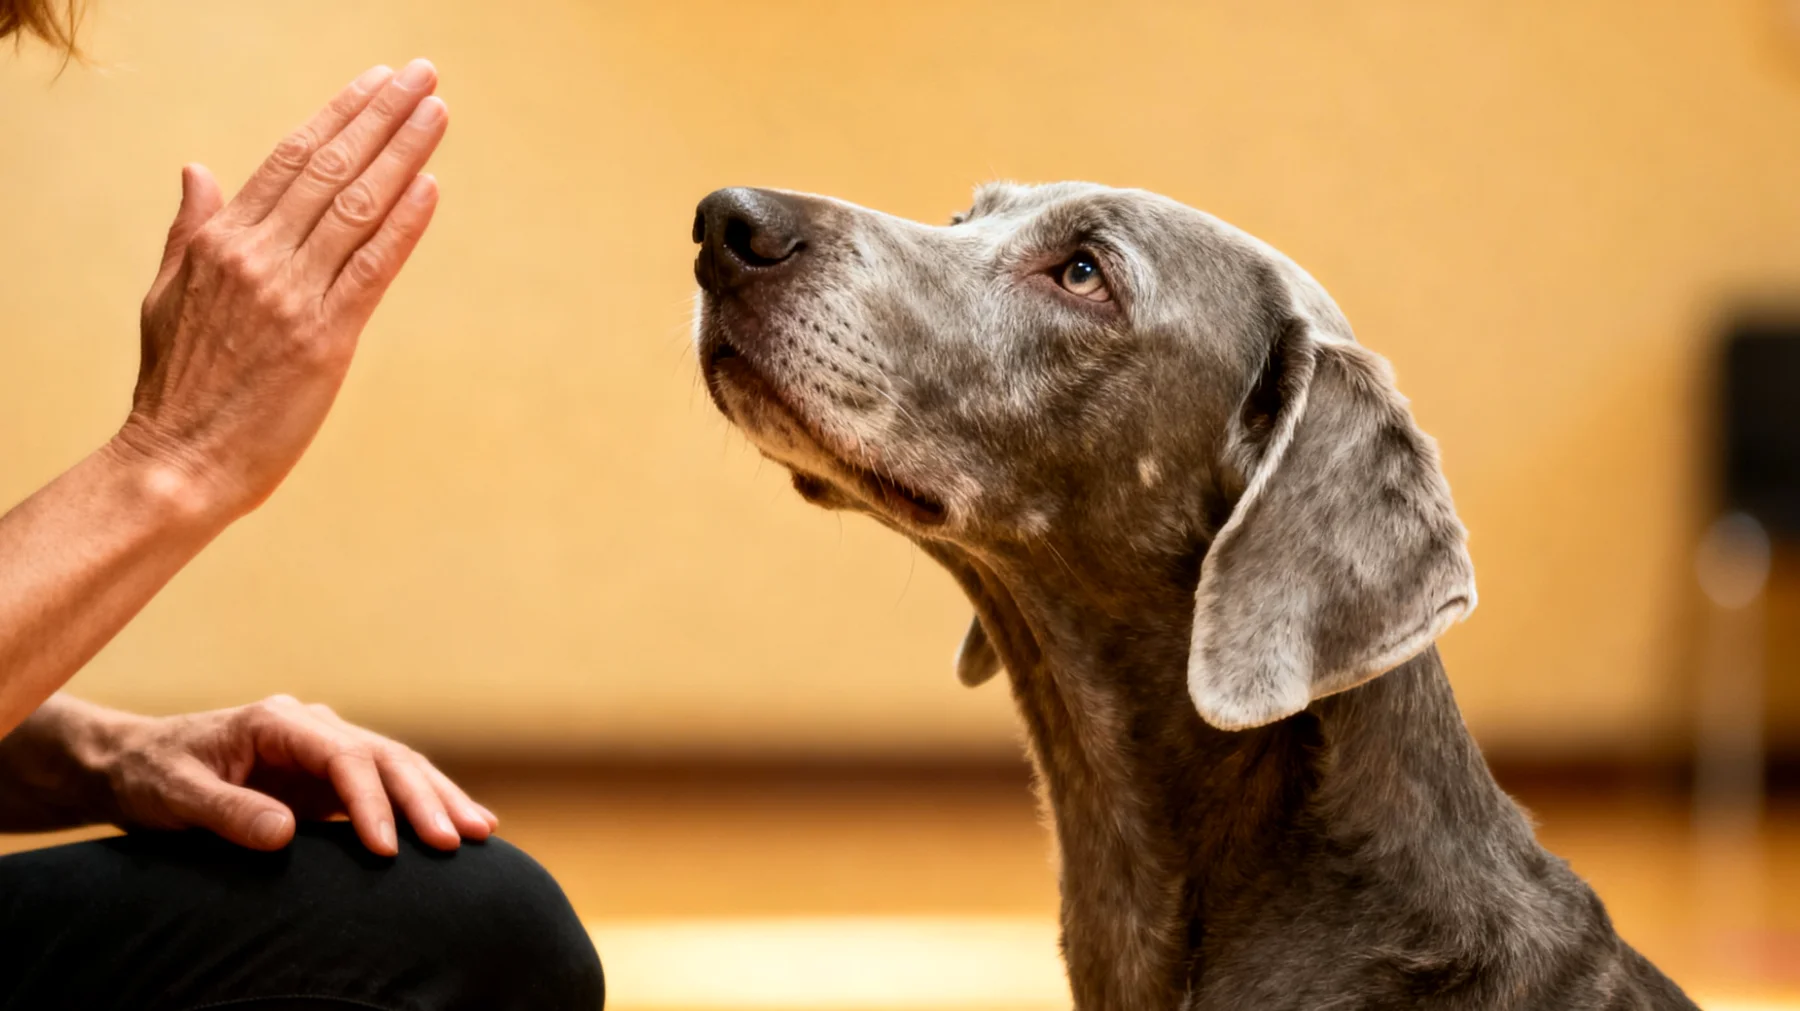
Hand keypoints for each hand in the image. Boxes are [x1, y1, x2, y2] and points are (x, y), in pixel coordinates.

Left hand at [96, 694, 495, 854]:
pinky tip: (458, 826)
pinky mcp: (329, 777)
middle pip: (386, 757)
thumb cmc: (151, 776)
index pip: (344, 757)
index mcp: (278, 721)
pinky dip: (423, 806)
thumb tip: (287, 835)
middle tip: (460, 840)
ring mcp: (326, 750)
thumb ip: (228, 812)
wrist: (134, 764)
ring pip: (398, 768)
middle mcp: (313, 727)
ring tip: (482, 832)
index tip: (389, 849)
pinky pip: (386, 788)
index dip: (371, 802)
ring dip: (439, 799)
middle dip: (427, 798)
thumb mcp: (175, 796)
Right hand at [115, 60, 448, 519]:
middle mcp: (258, 258)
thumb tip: (198, 169)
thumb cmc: (177, 386)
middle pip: (331, 168)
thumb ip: (191, 230)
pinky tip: (430, 187)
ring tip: (436, 112)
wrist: (178, 463)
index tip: (375, 83)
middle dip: (382, 116)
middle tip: (423, 74)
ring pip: (357, 208)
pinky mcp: (324, 340)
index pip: (290, 159)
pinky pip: (371, 270)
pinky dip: (403, 226)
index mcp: (221, 242)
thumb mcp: (167, 294)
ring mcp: (292, 297)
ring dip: (403, 154)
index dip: (338, 115)